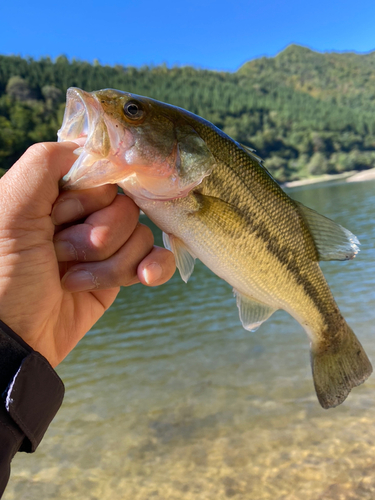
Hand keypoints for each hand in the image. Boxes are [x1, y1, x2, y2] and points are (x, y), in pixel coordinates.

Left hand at [0, 142, 174, 366]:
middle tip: (60, 252)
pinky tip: (145, 277)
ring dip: (110, 261)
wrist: (12, 341)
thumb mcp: (10, 209)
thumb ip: (44, 163)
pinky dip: (153, 267)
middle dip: (97, 233)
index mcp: (54, 194)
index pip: (101, 173)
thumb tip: (89, 143)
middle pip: (124, 203)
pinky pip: (152, 259)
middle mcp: (80, 216)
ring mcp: (102, 247)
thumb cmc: (1, 274)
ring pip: (139, 233)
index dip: (91, 194)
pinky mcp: (118, 275)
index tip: (68, 213)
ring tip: (72, 280)